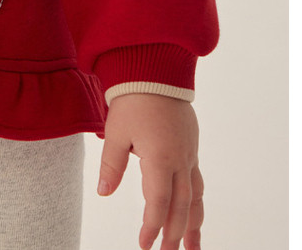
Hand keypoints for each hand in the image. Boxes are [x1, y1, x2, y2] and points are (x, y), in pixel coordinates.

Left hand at [97, 93, 203, 249]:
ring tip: (193, 247)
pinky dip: (196, 201)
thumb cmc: (133, 98)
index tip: (144, 244)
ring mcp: (189, 152)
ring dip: (194, 223)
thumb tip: (103, 193)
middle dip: (175, 233)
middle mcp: (180, 159)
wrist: (156, 69)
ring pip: (195, 196)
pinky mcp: (191, 145)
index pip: (158, 203)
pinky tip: (193, 211)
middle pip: (181, 206)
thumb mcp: (116, 132)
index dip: (152, 226)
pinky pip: (197, 180)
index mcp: (160, 157)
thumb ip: (112, 165)